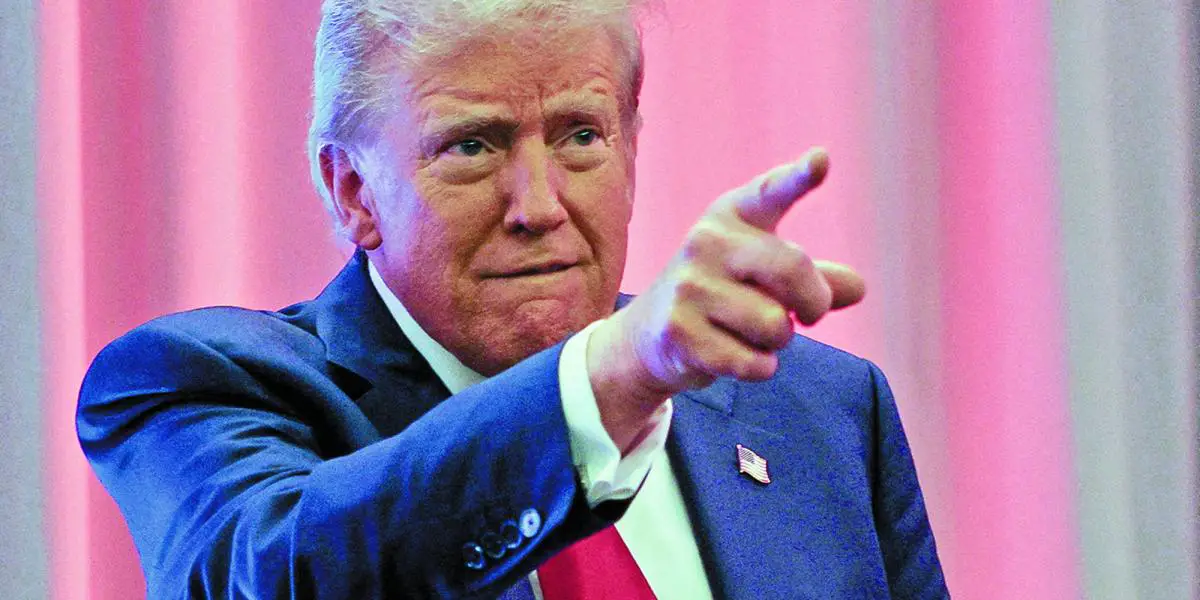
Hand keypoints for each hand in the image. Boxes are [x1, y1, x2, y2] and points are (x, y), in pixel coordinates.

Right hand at [587, 148, 865, 450]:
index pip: (769, 193)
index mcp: (731, 217)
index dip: (798, 177)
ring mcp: (689, 287)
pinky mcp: (680, 332)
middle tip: (810, 316)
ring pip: (774, 325)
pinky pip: (753, 362)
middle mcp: (706, 242)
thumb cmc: (723, 296)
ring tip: (752, 333)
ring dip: (777, 341)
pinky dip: (759, 367)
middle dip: (814, 302)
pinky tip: (737, 357)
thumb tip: (857, 288)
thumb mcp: (765, 276)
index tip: (821, 160)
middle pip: (791, 270)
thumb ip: (815, 278)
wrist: (649, 335)